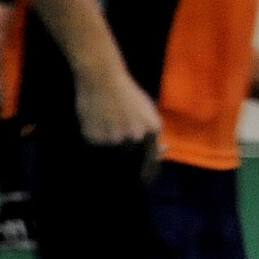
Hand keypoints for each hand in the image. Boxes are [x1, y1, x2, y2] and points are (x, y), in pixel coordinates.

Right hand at [74, 64, 162, 180]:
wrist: (102, 78)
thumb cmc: (128, 95)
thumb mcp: (149, 112)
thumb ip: (155, 133)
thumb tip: (162, 151)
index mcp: (152, 132)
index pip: (151, 163)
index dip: (147, 174)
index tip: (144, 179)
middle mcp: (134, 138)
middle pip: (130, 158)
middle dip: (125, 149)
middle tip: (118, 128)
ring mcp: (114, 139)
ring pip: (112, 151)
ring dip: (110, 141)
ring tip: (109, 119)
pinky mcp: (95, 138)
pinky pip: (96, 145)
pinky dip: (96, 136)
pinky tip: (98, 118)